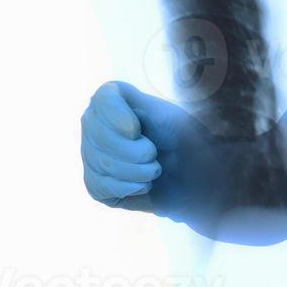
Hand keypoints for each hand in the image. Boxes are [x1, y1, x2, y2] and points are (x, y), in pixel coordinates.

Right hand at [79, 80, 217, 224]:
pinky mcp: (95, 183)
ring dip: (139, 171)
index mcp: (115, 99)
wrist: (195, 177)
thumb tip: (98, 99)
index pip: (103, 99)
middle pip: (98, 134)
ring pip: (101, 163)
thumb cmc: (184, 141)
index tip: (138, 130)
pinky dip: (130, 187)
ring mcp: (91, 154)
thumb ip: (137, 103)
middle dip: (135, 151)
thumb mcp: (168, 116)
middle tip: (154, 154)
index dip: (120, 117)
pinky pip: (100, 186)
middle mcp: (96, 124)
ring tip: (155, 169)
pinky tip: (144, 184)